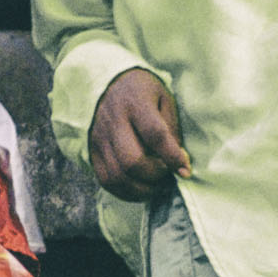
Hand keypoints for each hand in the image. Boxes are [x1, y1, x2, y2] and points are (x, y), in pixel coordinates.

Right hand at [89, 68, 191, 200]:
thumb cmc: (144, 93)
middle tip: (168, 175)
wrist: (108, 84)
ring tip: (157, 185)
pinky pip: (106, 181)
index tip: (185, 171)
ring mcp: (99, 138)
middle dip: (155, 176)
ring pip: (117, 176)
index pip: (154, 134)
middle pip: (132, 161)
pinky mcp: (92, 151)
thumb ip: (171, 129)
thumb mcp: (165, 98)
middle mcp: (113, 121)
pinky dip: (126, 192)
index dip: (172, 157)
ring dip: (142, 189)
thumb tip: (179, 162)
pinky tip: (141, 188)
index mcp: (135, 103)